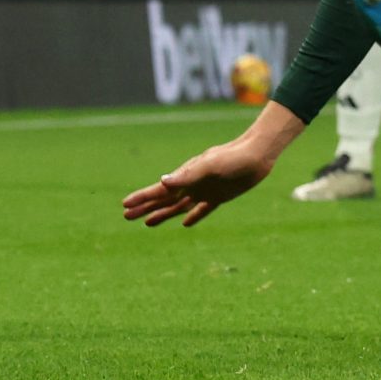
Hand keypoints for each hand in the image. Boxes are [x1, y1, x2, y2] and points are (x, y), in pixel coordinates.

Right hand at [122, 136, 275, 227]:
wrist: (255, 155)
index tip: (125, 206)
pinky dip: (192, 217)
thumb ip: (186, 176)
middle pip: (163, 201)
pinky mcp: (218, 197)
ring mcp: (203, 192)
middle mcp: (191, 185)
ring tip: (148, 223)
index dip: (141, 199)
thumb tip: (162, 182)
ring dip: (163, 214)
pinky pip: (201, 210)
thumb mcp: (208, 167)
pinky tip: (185, 224)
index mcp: (185, 177)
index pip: (158, 191)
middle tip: (126, 217)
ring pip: (178, 207)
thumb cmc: (231, 158)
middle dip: (145, 208)